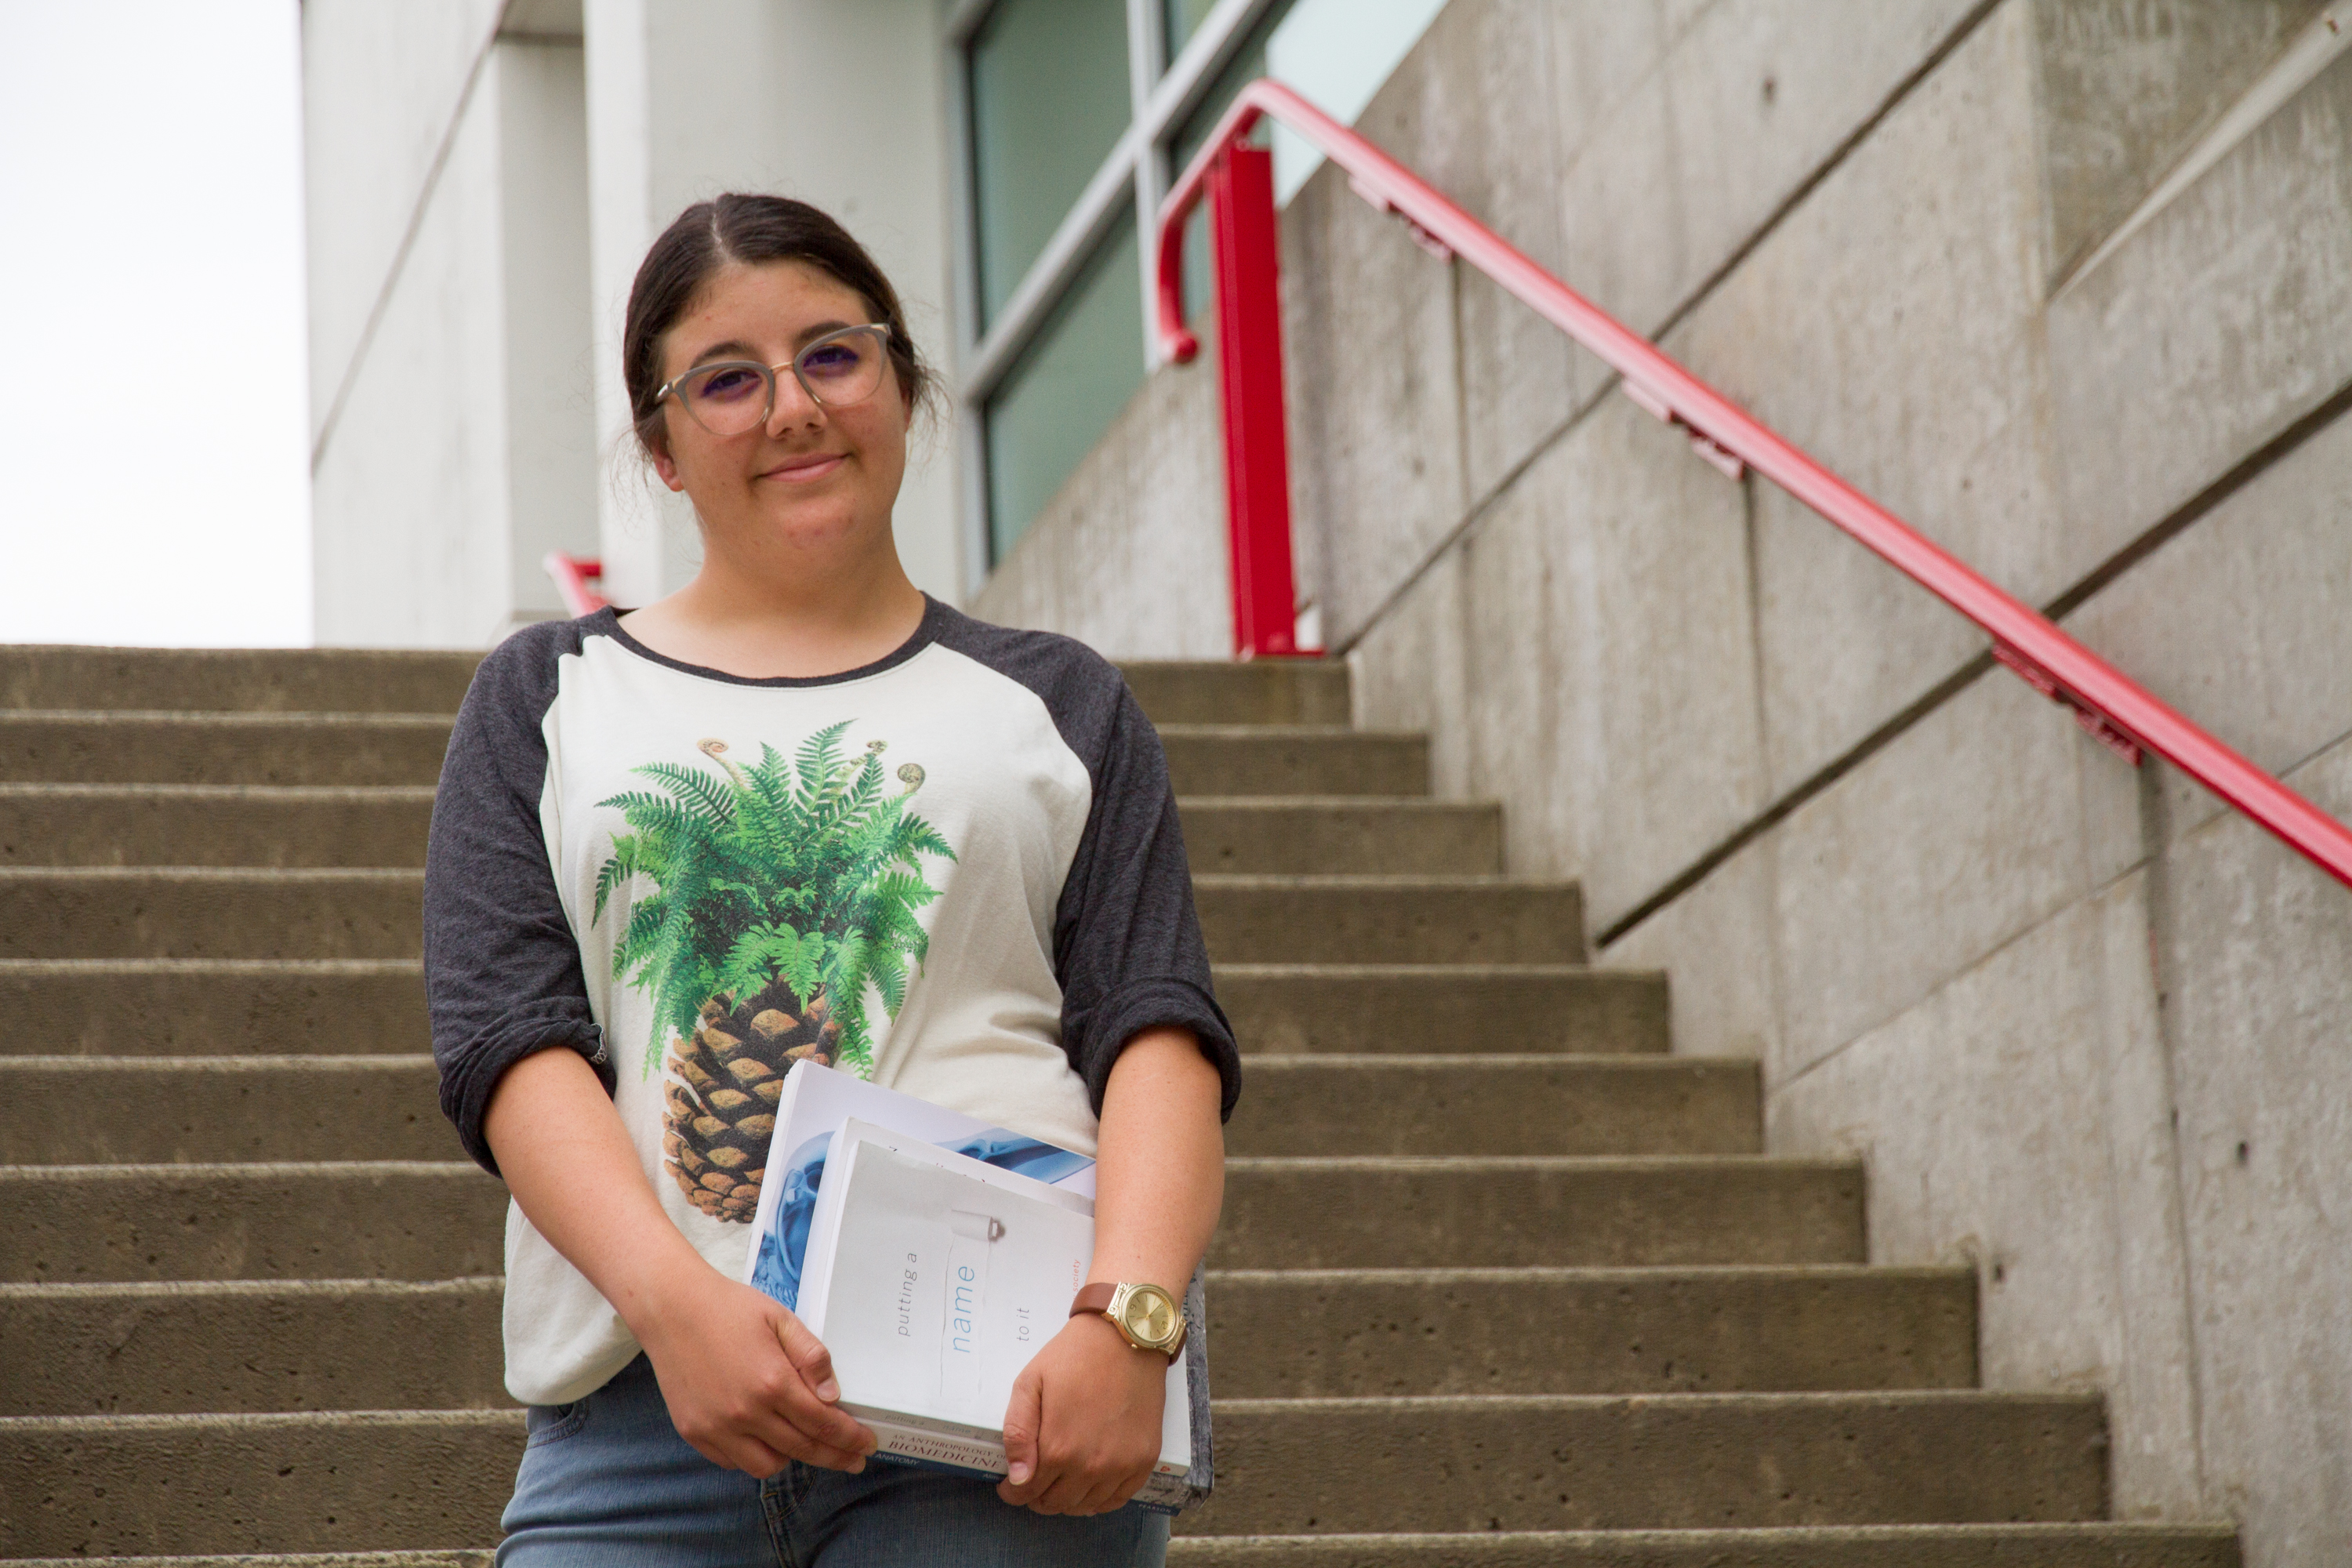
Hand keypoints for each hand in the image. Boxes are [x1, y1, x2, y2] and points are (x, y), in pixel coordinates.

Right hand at [633, 1268, 875, 1477]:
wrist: (671, 1308)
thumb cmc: (729, 1309)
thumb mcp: (781, 1319)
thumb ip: (811, 1357)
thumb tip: (832, 1397)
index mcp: (772, 1382)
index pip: (823, 1423)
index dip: (849, 1438)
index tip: (867, 1445)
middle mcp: (745, 1412)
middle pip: (802, 1449)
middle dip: (834, 1457)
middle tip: (853, 1460)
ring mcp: (717, 1427)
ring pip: (767, 1465)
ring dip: (792, 1457)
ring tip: (806, 1443)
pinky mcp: (694, 1433)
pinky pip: (733, 1461)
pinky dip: (753, 1455)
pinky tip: (765, 1438)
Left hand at [997, 1312, 1168, 1514]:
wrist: (1127, 1336)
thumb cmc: (1074, 1356)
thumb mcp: (1030, 1383)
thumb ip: (1018, 1433)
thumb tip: (1017, 1478)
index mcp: (1058, 1448)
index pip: (1027, 1492)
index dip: (1014, 1491)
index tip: (1010, 1485)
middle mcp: (1091, 1466)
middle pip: (1055, 1503)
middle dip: (1037, 1496)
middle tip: (1033, 1481)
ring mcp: (1121, 1466)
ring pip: (1085, 1506)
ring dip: (1067, 1500)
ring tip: (1060, 1481)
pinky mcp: (1145, 1460)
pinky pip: (1118, 1500)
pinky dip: (1099, 1500)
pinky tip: (1089, 1485)